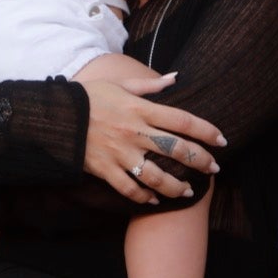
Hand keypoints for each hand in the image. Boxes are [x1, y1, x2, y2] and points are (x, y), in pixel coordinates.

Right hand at [80, 74, 224, 203]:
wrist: (55, 116)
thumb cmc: (89, 97)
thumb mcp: (119, 85)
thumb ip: (149, 85)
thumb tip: (175, 78)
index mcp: (139, 109)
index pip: (182, 120)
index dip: (206, 131)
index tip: (222, 140)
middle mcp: (134, 132)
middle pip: (176, 150)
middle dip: (200, 161)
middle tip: (214, 168)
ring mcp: (120, 153)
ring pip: (156, 176)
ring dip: (176, 186)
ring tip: (188, 190)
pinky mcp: (105, 169)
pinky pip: (129, 188)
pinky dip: (144, 196)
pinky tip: (154, 200)